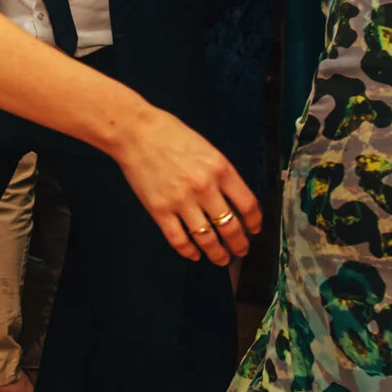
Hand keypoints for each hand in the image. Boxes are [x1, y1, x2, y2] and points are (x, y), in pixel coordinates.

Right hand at [110, 106, 262, 265]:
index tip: (255, 229)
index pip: (248, 205)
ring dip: (217, 253)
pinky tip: (194, 254)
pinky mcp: (160, 211)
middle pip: (231, 227)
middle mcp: (205, 188)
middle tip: (241, 251)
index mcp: (220, 169)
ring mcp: (182, 201)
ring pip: (207, 239)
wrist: (136, 132)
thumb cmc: (170, 135)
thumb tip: (234, 200)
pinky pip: (179, 240)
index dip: (255, 222)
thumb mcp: (207, 149)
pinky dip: (189, 251)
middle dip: (239, 244)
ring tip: (221, 258)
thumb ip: (221, 174)